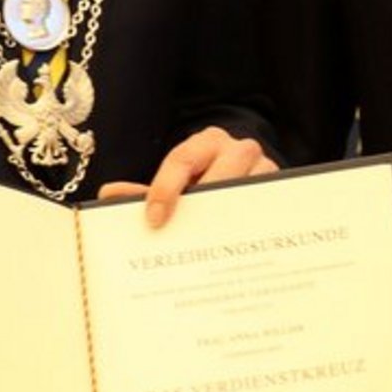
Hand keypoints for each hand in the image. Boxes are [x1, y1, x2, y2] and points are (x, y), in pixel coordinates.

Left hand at [96, 127, 276, 228]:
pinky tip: (236, 249)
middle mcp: (240, 149)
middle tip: (185, 230)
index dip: (165, 187)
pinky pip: (268, 207)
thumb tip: (110, 195)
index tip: (153, 218)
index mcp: (207, 142)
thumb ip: (146, 191)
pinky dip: (252, 227)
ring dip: (232, 215)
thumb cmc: (206, 180)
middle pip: (226, 166)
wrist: (246, 177)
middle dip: (203, 199)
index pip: (184, 158)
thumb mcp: (176, 183)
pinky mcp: (281, 190)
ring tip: (213, 242)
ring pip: (252, 187)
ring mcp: (266, 168)